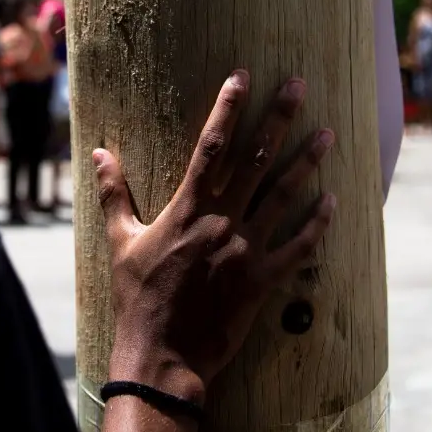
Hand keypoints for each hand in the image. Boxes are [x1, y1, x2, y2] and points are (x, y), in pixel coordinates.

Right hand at [94, 71, 335, 401]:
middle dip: (279, 118)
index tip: (241, 76)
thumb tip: (99, 153)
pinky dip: (317, 225)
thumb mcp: (120, 243)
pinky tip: (333, 202)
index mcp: (188, 208)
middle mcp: (223, 221)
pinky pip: (298, 248)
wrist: (163, 355)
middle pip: (257, 159)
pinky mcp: (263, 280)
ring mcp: (247, 250)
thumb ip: (112, 195)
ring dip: (307, 162)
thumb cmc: (137, 299)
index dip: (227, 108)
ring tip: (328, 134)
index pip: (211, 146)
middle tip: (299, 85)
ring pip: (284, 196)